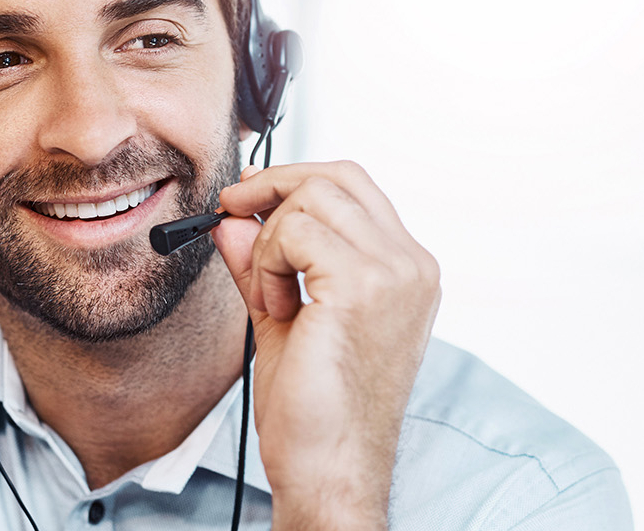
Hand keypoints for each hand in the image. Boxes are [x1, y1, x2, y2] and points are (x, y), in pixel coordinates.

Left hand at [211, 160, 440, 530]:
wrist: (329, 467)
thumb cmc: (317, 413)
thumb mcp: (283, 318)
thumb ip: (262, 264)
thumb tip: (232, 221)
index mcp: (406, 272)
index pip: (355, 187)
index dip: (295, 181)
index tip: (249, 197)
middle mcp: (410, 265)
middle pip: (339, 175)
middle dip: (274, 184)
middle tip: (232, 208)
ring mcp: (394, 272)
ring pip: (315, 196)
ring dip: (272, 237)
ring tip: (270, 293)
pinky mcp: (362, 286)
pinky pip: (297, 231)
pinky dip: (270, 261)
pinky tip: (276, 305)